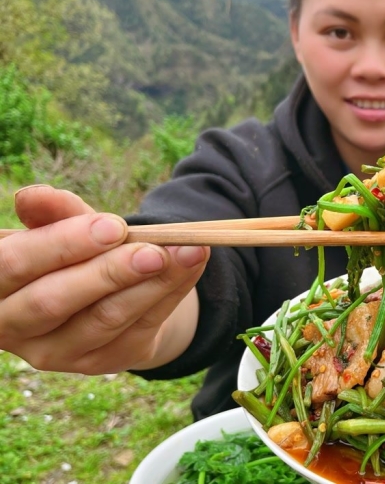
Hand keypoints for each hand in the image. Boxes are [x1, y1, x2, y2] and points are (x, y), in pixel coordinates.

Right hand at [0, 185, 209, 373]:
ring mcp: (56, 352)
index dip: (60, 244)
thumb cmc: (71, 254)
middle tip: (154, 251)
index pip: (11, 265)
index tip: (112, 225)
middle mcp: (13, 327)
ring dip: (153, 283)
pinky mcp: (100, 362)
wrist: (105, 294)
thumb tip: (33, 195)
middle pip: (53, 300)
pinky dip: (172, 292)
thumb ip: (53, 214)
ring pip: (105, 318)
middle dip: (108, 272)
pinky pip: (140, 326)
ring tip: (188, 251)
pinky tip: (193, 265)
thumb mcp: (63, 228)